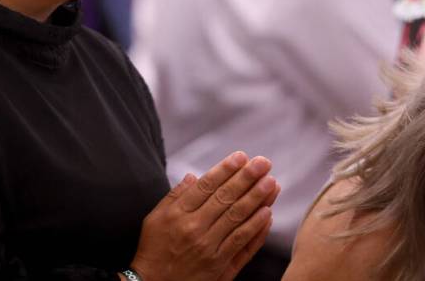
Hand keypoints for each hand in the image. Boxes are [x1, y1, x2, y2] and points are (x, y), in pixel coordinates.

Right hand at [129, 151, 279, 280]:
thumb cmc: (153, 249)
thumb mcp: (154, 218)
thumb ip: (175, 196)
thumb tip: (194, 176)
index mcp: (178, 215)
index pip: (207, 186)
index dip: (225, 170)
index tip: (241, 156)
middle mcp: (195, 230)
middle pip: (226, 199)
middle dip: (247, 178)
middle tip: (263, 163)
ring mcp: (210, 250)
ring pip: (238, 219)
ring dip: (258, 200)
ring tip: (272, 183)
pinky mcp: (221, 268)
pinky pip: (243, 245)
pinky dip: (257, 230)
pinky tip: (268, 214)